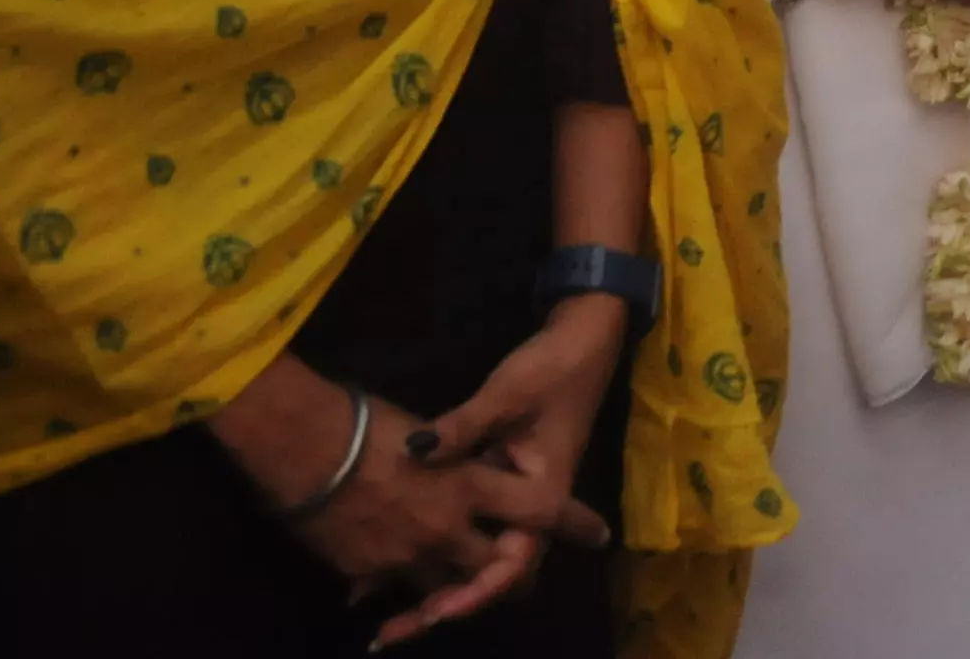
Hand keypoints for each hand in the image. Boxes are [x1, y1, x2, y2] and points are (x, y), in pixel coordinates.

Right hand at [211, 353, 606, 645]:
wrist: (300, 447)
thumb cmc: (368, 422)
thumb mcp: (422, 427)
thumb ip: (456, 444)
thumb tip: (461, 455)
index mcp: (470, 486)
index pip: (539, 511)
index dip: (572, 523)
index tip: (598, 535)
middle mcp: (446, 529)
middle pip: (493, 567)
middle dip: (506, 578)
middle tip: (521, 583)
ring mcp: (406, 556)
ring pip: (445, 588)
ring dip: (451, 594)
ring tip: (455, 603)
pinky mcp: (366, 570)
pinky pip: (391, 590)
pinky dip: (393, 594)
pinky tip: (384, 602)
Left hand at [382, 300, 628, 644]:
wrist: (584, 340)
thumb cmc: (552, 370)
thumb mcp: (507, 396)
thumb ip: (460, 430)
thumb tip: (413, 452)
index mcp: (541, 493)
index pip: (512, 562)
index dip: (474, 592)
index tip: (435, 612)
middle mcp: (528, 509)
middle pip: (489, 577)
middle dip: (445, 607)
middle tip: (393, 633)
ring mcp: (511, 502)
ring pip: (475, 561)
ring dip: (435, 589)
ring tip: (385, 619)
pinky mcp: (496, 489)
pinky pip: (466, 534)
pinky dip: (433, 557)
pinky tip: (385, 572)